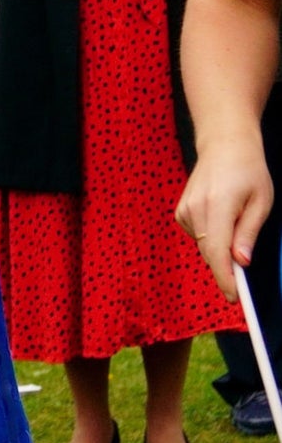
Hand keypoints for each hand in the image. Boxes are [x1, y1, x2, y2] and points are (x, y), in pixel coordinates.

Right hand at [176, 141, 272, 300]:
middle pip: (209, 252)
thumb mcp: (262, 201)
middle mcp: (196, 207)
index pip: (216, 250)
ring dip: (220, 248)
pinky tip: (221, 217)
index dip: (225, 277)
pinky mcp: (181, 212)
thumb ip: (249, 232)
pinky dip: (211, 237)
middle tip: (243, 280)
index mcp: (219, 204)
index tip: (233, 297)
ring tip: (236, 222)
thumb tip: (241, 261)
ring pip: (204, 246)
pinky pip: (198, 237)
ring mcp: (185, 209)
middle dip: (226, 268)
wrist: (224, 145)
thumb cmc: (248, 170)